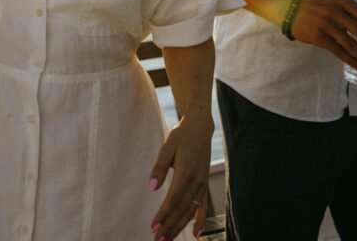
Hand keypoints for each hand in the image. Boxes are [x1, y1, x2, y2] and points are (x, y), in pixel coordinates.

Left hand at [149, 113, 211, 240]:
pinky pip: (203, 206)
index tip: (154, 227)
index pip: (173, 199)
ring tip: (168, 239)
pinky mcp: (204, 183)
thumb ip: (159, 167)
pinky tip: (196, 234)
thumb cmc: (181, 135)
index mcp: (186, 171)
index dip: (163, 215)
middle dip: (170, 226)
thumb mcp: (167, 147)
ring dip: (180, 226)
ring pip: (191, 210)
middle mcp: (196, 181)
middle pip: (182, 209)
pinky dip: (200, 221)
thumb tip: (151, 188)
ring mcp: (202, 183)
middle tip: (158, 240)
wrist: (200, 127)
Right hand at [291, 0, 356, 70]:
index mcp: (341, 1)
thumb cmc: (317, 7)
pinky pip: (338, 51)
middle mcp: (335, 12)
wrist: (290, 7)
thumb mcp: (333, 3)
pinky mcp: (318, 37)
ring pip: (350, 43)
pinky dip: (351, 60)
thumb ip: (349, 13)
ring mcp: (326, 24)